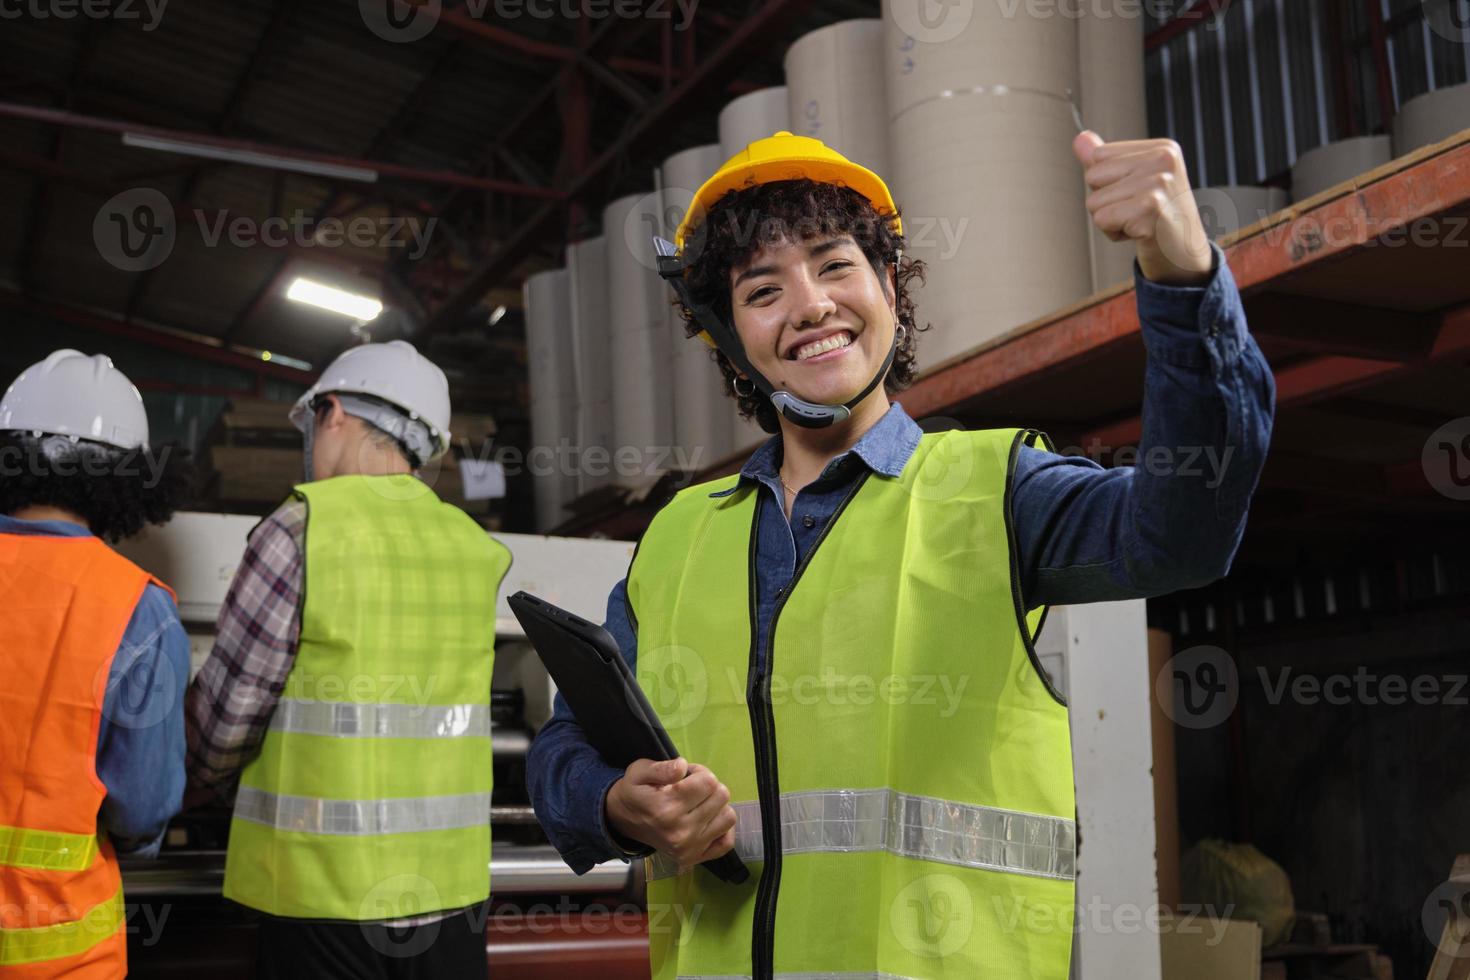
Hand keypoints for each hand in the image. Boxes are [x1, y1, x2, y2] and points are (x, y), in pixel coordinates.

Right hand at [606, 757, 736, 870]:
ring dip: (717, 806)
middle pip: (721, 796)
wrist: (622, 822)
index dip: (699, 772)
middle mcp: (680, 832)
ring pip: (728, 817)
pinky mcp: (694, 858)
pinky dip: (722, 828)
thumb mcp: (639, 772)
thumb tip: (683, 766)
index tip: (687, 775)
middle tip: (691, 788)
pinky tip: (708, 820)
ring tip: (698, 803)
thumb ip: (662, 768)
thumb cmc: (634, 793)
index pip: (708, 782)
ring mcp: (689, 848)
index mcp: (666, 808)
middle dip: (708, 786)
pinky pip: (726, 842)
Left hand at [1073, 131, 1214, 285]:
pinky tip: (1139, 234)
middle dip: (1106, 202)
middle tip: (1137, 212)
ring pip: (1093, 201)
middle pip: (1092, 177)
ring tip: (1139, 222)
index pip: (1099, 155)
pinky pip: (1102, 220)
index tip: (1137, 195)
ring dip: (1110, 220)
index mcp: (1161, 148)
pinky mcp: (1149, 209)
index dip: (1108, 182)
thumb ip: (1106, 161)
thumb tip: (1080, 138)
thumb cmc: (1158, 218)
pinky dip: (1114, 234)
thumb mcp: (1134, 182)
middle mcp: (1163, 160)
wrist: (1185, 256)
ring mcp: (1158, 184)